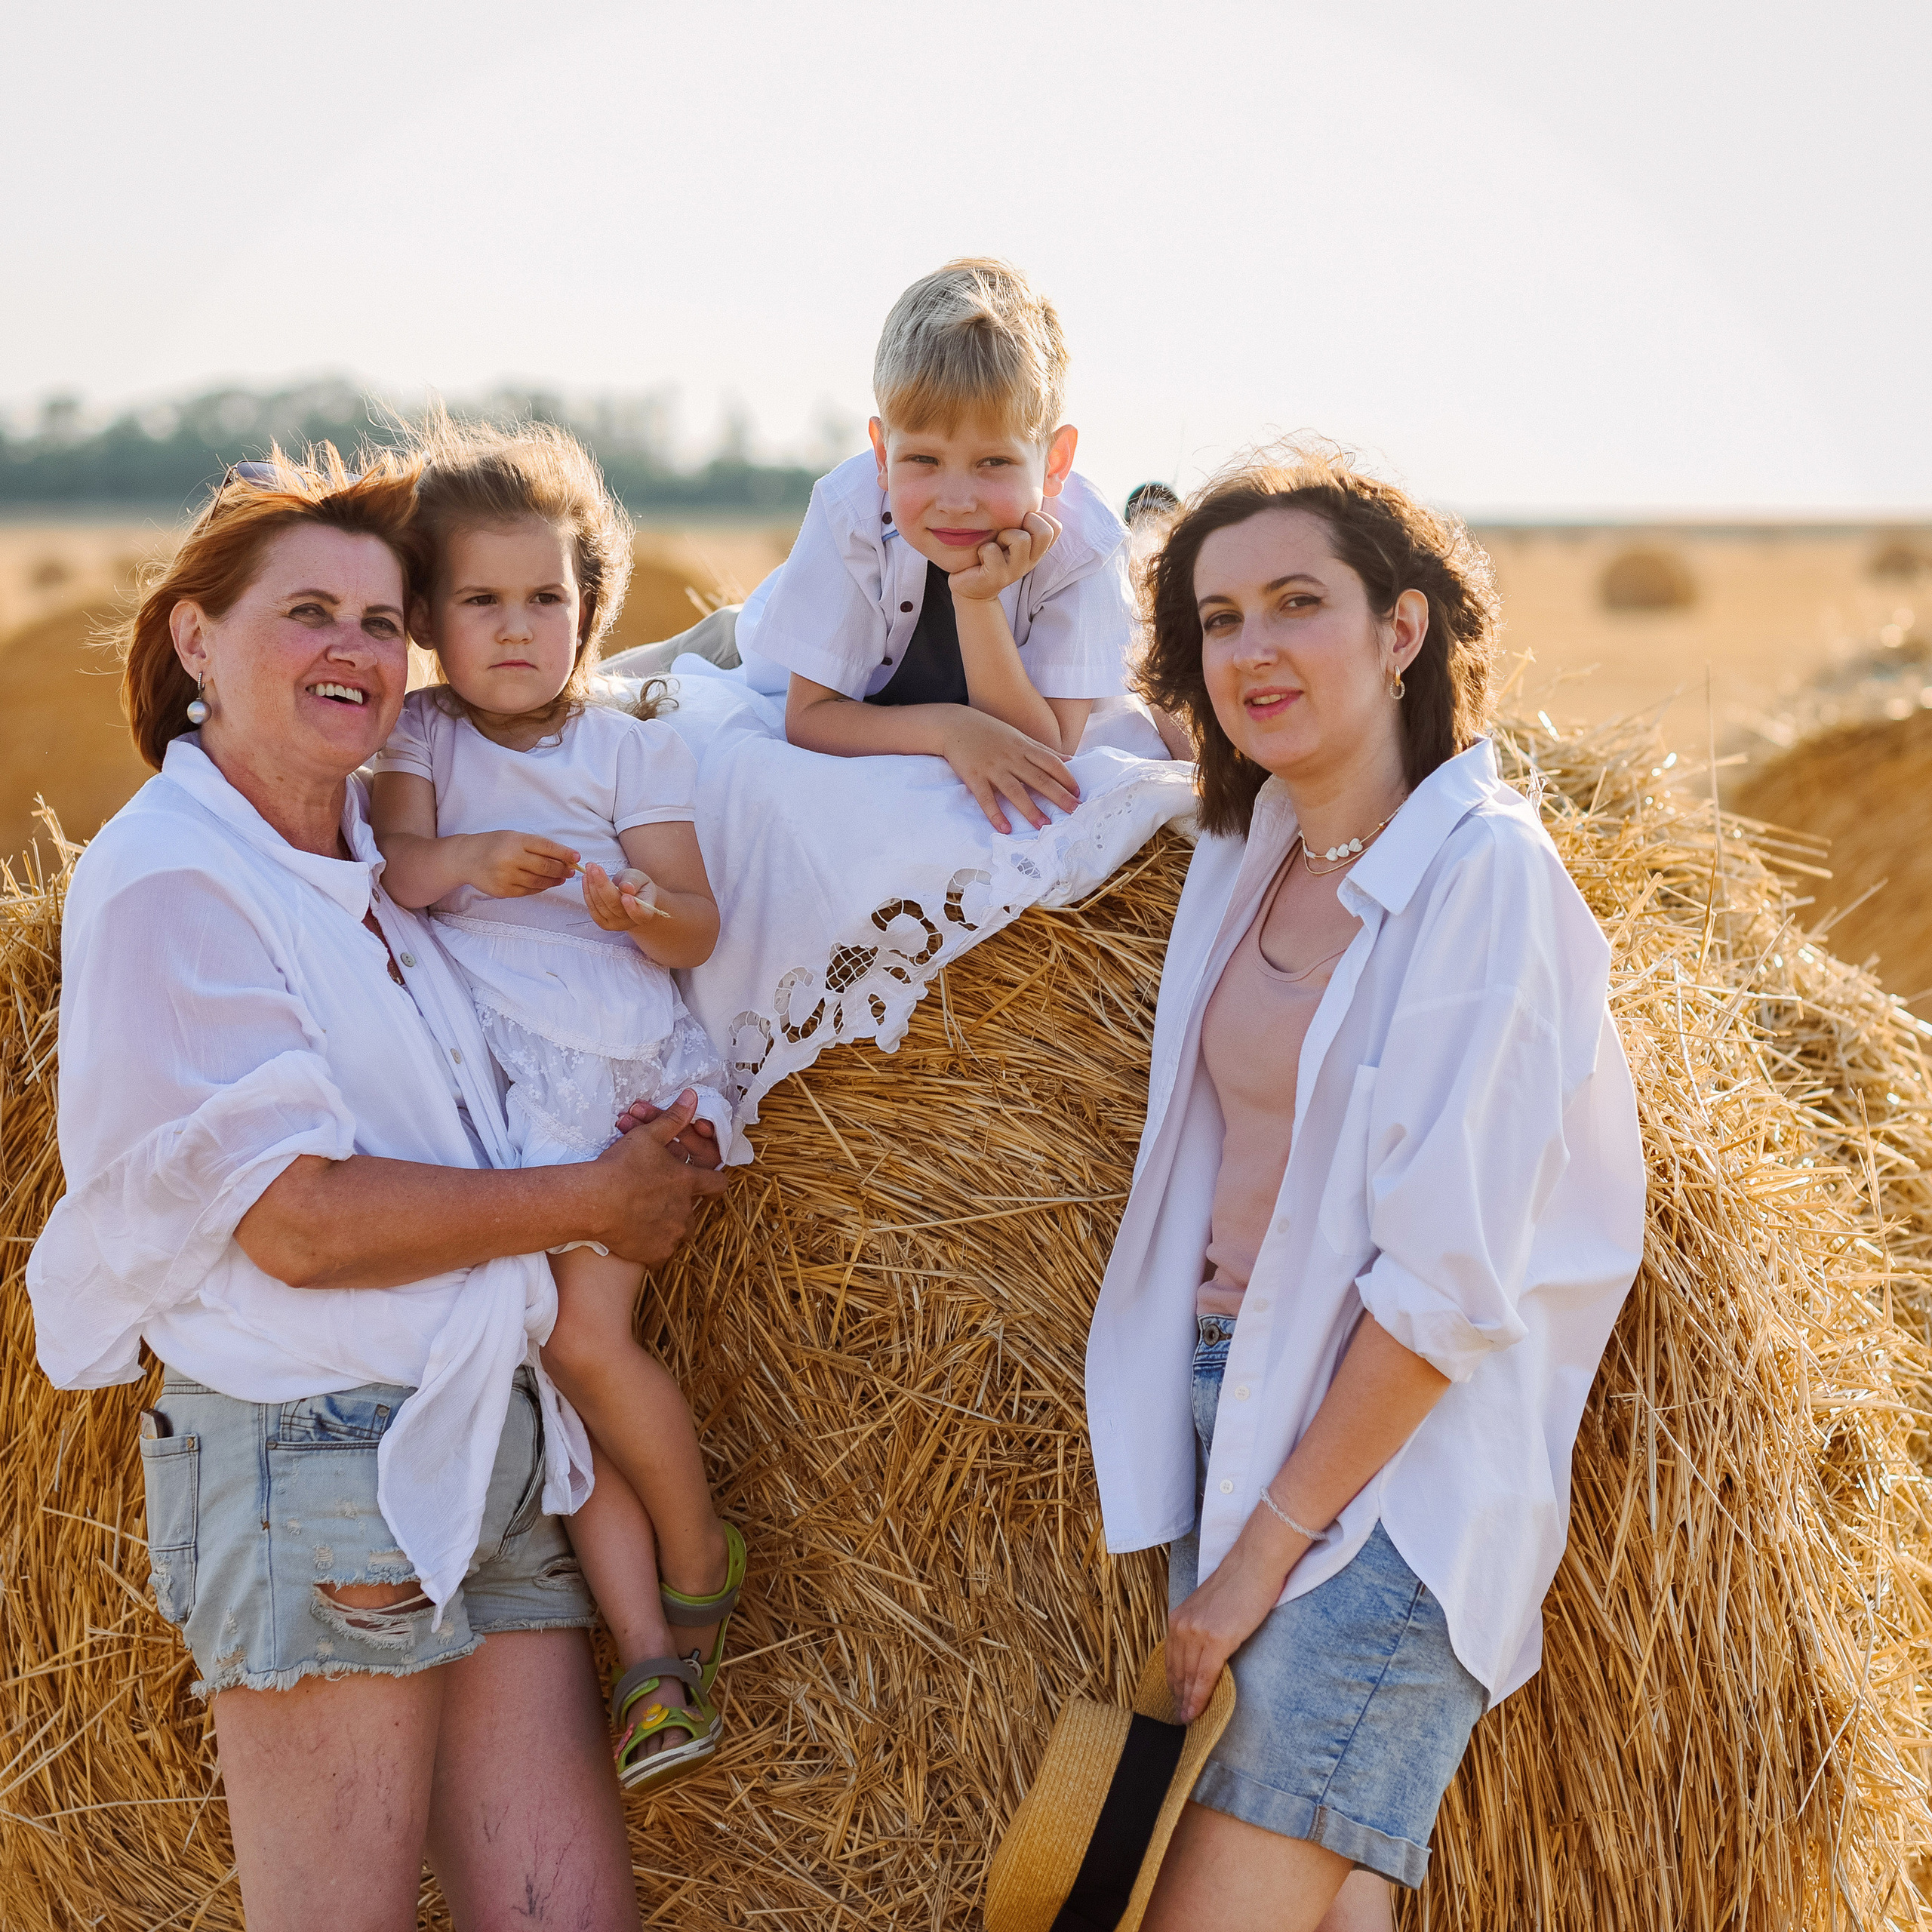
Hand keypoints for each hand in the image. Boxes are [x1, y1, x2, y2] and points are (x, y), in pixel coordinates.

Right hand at [466, 830, 578, 897]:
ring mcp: (506, 876)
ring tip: (561, 878)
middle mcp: (511, 858)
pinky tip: (545, 884)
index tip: (576, 857)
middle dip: (562, 870)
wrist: (466, 858)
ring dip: (554, 881)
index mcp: (516, 841)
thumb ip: (537, 846)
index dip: (565, 853)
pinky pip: (529, 892)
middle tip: (570, 871)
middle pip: (546, 867)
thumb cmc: (494, 845)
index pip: (547, 847)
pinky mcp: (503, 891)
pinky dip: (540, 888)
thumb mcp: (514, 837)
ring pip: (539, 882)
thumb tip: (565, 858)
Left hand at [583, 861, 670, 932]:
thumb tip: (626, 887)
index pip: (640, 914)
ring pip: (600, 905)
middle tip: (596, 868)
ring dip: (592, 885)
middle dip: (602, 885)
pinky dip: (587, 892)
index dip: (633, 908)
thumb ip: (634, 882)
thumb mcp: (640, 879)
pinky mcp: (602, 922)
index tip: (626, 897)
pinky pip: (592, 908)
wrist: (632, 897)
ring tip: (590, 868)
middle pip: (614, 906)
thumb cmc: (639, 887)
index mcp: (645, 913)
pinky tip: (586, 879)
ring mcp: (615, 924)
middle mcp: (629, 922)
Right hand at [586, 1091, 726, 1263]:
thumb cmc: (620, 1166)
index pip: (718, 1184)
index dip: (711, 1180)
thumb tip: (692, 1096)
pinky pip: (661, 1252)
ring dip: (668, 1224)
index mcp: (689, 1183)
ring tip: (645, 1214)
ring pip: (678, 1232)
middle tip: (658, 1196)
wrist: (593, 1202)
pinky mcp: (655, 1255)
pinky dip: (652, 1244)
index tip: (701, 1180)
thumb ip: (673, 1118)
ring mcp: (672, 1235)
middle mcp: (686, 1212)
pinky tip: (636, 1234)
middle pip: (695, 1210)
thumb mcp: (647, 1137)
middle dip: (681, 1204)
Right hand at [938, 708, 1079, 833]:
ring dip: (1030, 809)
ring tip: (1043, 825)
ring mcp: (992, 767)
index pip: (1051, 762)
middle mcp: (1011, 757)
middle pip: (1038, 778)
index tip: (1078, 792)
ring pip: (1015, 790)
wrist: (955, 724)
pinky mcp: (974, 777)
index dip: (1066, 777)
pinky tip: (1005, 828)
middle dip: (1058, 795)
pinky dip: (995, 814)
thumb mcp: (1018, 736)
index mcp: (1023, 747)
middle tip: (1073, 811)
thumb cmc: (990, 732)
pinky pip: (986, 798)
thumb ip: (1042, 750)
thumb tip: (1070, 761)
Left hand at [948, 508, 1060, 601]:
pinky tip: (981, 557)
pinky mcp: (997, 578)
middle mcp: (1031, 561)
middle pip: (1044, 531)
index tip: (1020, 524)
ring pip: (1021, 539)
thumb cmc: (990, 552)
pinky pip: (992, 551)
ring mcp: (1016, 572)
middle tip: (1007, 533)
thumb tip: (1037, 485)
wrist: (971, 585)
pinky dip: (983, 550)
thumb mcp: (1009, 532)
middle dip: (1024, 522)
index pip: (1055, 527)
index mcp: (1036, 549)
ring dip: (1002, 536)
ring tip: (994, 545)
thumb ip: (1021, 516)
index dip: (1039, 517)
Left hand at [1166, 1528, 1301, 1721]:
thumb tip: (1202, 1654)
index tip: (1175, 1700)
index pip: (1172, 1658)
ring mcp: (1197, 1632)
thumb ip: (1201, 1628)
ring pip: (1188, 1677)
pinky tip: (1197, 1711)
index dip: (1174, 1682)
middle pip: (1177, 1670)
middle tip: (1181, 1717)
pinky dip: (1199, 1697)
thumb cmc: (1238, 1584)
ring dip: (1187, 1701)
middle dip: (1178, 1695)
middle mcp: (1182, 1625)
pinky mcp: (1215, 1640)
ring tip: (1189, 1719)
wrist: (1253, 1565)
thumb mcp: (1210, 1608)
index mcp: (1179, 1617)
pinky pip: (1204, 1676)